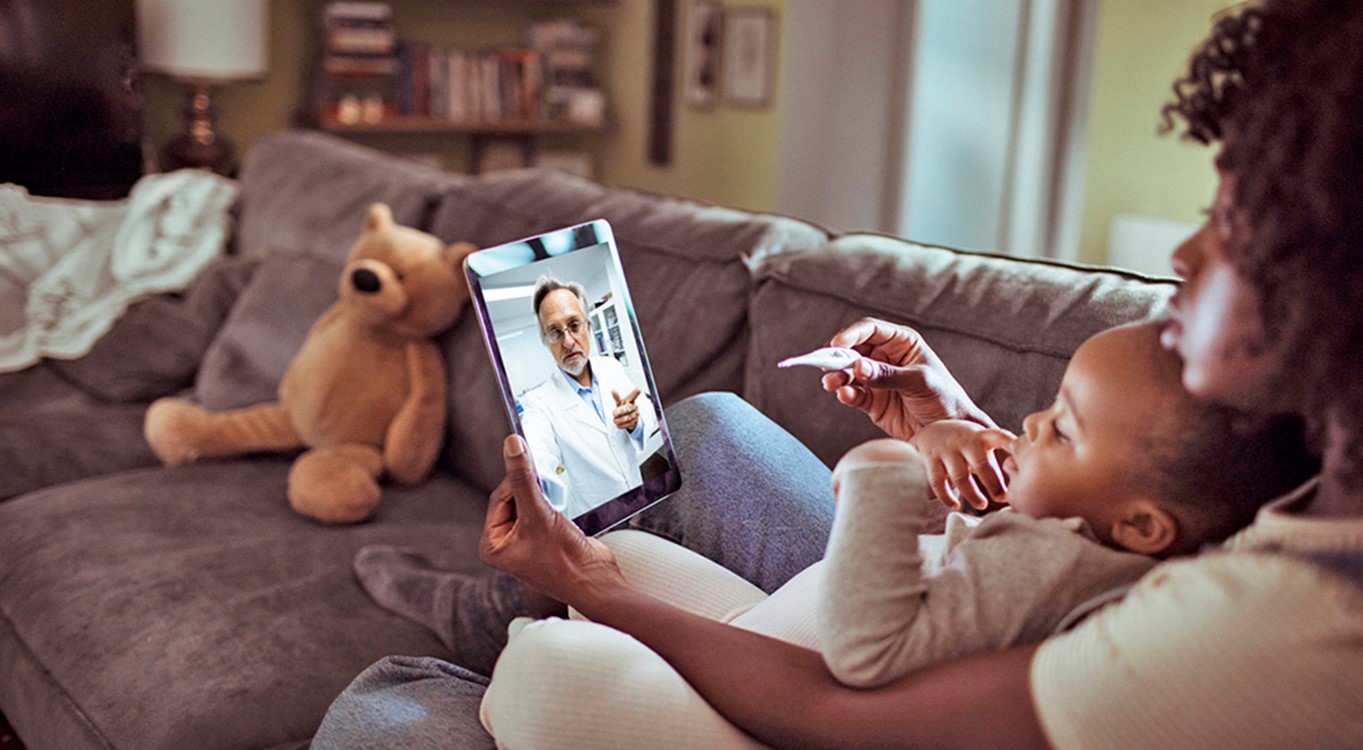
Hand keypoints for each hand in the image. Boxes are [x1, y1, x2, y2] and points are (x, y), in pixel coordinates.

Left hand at [480, 435, 623, 603]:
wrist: (597, 581)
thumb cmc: (563, 560)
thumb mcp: (539, 515)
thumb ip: (523, 479)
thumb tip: (512, 446)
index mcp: (493, 545)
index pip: (498, 498)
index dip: (515, 481)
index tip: (531, 466)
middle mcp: (506, 544)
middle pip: (513, 498)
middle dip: (531, 490)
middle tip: (547, 487)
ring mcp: (527, 541)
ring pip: (530, 502)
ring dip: (543, 496)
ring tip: (556, 503)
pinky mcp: (547, 538)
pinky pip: (545, 510)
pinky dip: (554, 503)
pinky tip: (563, 505)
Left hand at [611, 388, 641, 431]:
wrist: (627, 418)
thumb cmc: (623, 408)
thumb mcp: (619, 402)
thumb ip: (616, 397)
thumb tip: (613, 390)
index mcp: (631, 400)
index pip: (634, 396)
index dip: (636, 393)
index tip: (638, 389)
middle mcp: (635, 407)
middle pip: (629, 408)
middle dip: (620, 411)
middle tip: (613, 413)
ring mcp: (636, 415)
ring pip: (629, 417)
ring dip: (620, 419)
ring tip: (614, 420)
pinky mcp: (635, 422)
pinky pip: (629, 424)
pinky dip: (622, 425)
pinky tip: (618, 425)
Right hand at [820, 318, 991, 440]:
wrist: (949, 432)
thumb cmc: (945, 399)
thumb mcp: (919, 382)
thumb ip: (888, 375)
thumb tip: (858, 367)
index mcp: (902, 343)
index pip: (871, 330)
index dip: (852, 334)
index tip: (837, 344)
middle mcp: (886, 358)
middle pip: (853, 350)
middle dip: (839, 357)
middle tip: (828, 366)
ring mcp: (877, 380)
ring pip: (848, 372)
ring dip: (838, 376)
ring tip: (832, 384)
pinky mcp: (871, 401)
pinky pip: (852, 394)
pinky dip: (846, 394)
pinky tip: (845, 396)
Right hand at [908, 420, 1014, 510]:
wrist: (928, 433)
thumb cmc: (962, 444)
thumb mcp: (979, 441)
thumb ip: (994, 455)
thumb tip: (1018, 478)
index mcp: (980, 436)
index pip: (998, 436)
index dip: (1009, 443)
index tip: (1019, 453)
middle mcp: (963, 441)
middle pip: (981, 463)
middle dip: (993, 483)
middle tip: (1002, 497)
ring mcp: (946, 450)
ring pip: (960, 476)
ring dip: (973, 494)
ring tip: (982, 505)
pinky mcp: (930, 460)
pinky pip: (938, 482)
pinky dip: (947, 497)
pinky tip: (955, 505)